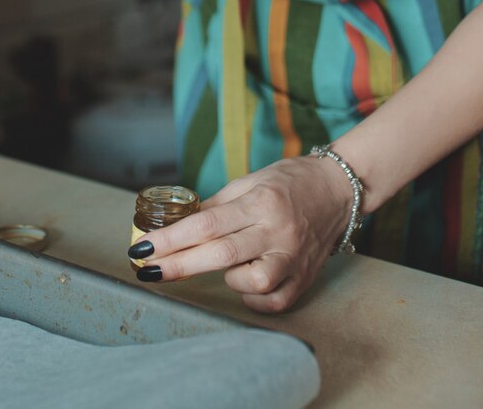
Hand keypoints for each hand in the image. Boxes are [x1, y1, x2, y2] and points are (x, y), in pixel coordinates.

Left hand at [128, 155, 355, 312]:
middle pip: (220, 255)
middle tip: (149, 270)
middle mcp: (278, 231)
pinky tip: (245, 283)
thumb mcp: (250, 181)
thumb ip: (216, 206)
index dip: (170, 239)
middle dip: (178, 265)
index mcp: (261, 202)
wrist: (340, 189)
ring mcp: (294, 257)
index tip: (142, 248)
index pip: (206, 225)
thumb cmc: (291, 181)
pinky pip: (274, 301)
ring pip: (251, 283)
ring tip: (228, 262)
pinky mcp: (306, 277)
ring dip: (228, 278)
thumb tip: (179, 226)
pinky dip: (253, 298)